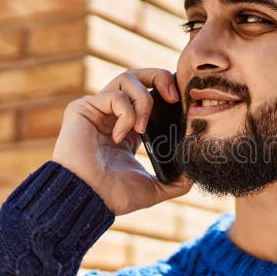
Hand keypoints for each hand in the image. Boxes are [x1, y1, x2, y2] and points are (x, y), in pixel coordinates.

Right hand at [52, 68, 192, 214]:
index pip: (150, 94)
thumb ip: (175, 182)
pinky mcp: (83, 108)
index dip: (168, 90)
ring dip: (144, 99)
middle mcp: (112, 113)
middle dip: (160, 77)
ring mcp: (98, 109)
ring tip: (142, 127)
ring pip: (126, 78)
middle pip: (139, 76)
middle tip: (174, 96)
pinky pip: (114, 96)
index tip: (184, 101)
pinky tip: (121, 137)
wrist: (88, 199)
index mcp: (129, 127)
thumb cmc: (113, 196)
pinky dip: (126, 114)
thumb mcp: (153, 189)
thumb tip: (193, 175)